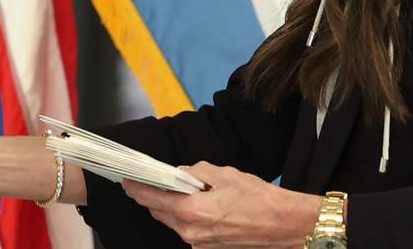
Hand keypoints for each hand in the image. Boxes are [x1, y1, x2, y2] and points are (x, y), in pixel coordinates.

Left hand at [120, 162, 320, 247]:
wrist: (286, 225)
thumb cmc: (259, 199)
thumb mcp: (224, 174)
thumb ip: (196, 172)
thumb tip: (181, 173)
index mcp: (191, 212)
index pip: (153, 199)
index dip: (137, 188)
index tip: (126, 180)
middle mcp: (191, 232)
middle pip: (160, 212)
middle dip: (152, 196)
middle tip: (148, 181)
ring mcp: (200, 244)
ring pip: (174, 222)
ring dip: (170, 207)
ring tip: (176, 189)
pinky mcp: (210, 248)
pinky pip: (189, 230)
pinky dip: (186, 216)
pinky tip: (196, 204)